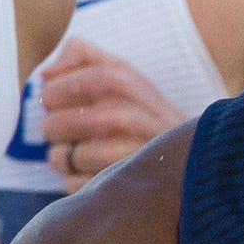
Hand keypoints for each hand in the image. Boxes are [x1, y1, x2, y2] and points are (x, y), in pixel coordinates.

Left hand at [40, 38, 190, 182]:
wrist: (197, 158)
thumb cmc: (147, 114)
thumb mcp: (125, 74)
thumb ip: (83, 56)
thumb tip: (45, 74)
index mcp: (124, 82)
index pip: (61, 87)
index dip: (53, 95)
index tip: (57, 100)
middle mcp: (127, 117)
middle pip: (54, 125)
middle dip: (55, 130)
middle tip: (71, 129)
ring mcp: (126, 156)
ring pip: (61, 158)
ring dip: (64, 158)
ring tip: (86, 153)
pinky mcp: (123, 188)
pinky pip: (74, 186)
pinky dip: (78, 183)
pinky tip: (99, 174)